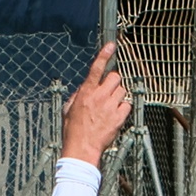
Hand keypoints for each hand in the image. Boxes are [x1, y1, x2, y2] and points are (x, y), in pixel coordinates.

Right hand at [61, 42, 131, 166]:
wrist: (82, 149)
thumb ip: (78, 95)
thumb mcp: (69, 109)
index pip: (96, 68)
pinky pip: (127, 105)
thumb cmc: (73, 130)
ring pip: (122, 90)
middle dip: (113, 82)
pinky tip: (115, 115)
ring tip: (110, 107)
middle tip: (109, 91)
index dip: (104, 55)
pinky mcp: (119, 117)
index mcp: (86, 93)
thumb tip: (85, 87)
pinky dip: (123, 108)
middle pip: (115, 77)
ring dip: (118, 96)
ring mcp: (110, 106)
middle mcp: (99, 96)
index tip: (111, 46)